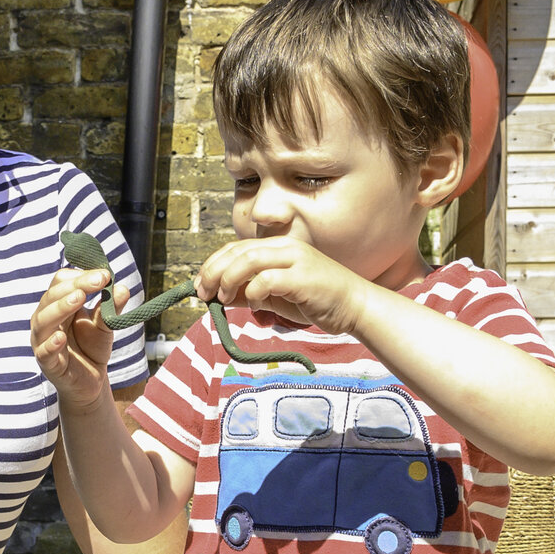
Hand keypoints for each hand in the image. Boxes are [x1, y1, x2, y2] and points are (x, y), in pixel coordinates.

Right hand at [31, 267, 128, 413]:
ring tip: (78, 298)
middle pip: (52, 296)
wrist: (91, 382)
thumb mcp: (104, 325)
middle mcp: (45, 319)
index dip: (81, 275)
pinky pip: (44, 351)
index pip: (61, 281)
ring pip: (43, 320)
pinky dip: (50, 343)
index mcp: (57, 304)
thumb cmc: (92, 348)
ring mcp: (43, 340)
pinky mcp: (47, 363)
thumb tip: (122, 288)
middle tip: (99, 281)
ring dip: (60, 307)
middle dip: (76, 286)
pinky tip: (60, 337)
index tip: (104, 275)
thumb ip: (110, 308)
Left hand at [192, 237, 370, 334]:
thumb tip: (219, 296)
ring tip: (223, 299)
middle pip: (238, 251)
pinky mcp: (303, 277)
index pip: (235, 248)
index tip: (199, 285)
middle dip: (213, 271)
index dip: (212, 265)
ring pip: (249, 260)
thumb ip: (249, 291)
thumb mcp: (275, 296)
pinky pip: (267, 280)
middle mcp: (285, 247)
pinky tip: (255, 306)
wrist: (355, 306)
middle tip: (203, 293)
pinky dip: (254, 292)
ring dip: (229, 279)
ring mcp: (295, 259)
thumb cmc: (315, 300)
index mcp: (277, 247)